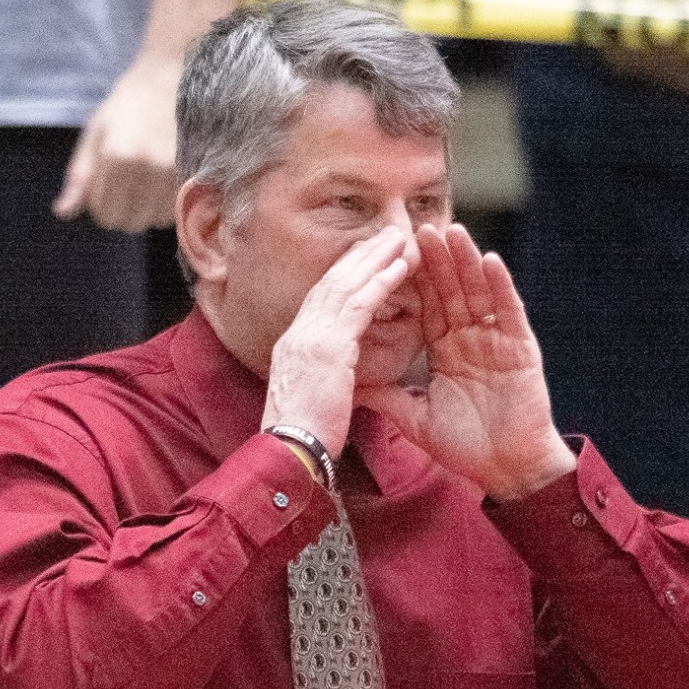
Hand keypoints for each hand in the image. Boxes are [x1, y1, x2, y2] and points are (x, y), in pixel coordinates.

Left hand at [53, 51, 180, 231]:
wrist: (167, 81)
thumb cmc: (125, 107)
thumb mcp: (94, 136)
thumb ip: (79, 176)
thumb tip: (63, 212)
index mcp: (117, 156)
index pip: (104, 214)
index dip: (101, 205)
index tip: (105, 186)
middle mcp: (147, 167)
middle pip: (129, 222)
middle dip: (123, 211)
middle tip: (125, 185)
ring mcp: (173, 171)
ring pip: (153, 221)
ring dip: (146, 211)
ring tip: (145, 183)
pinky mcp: (193, 173)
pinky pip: (174, 213)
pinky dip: (165, 207)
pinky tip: (162, 185)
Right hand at [260, 225, 418, 457]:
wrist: (288, 453)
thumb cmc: (303, 440)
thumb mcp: (312, 400)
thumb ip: (324, 380)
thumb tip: (333, 379)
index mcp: (293, 347)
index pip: (320, 300)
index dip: (344, 276)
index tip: (363, 259)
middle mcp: (298, 334)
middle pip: (332, 282)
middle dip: (360, 256)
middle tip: (385, 236)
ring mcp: (310, 336)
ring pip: (346, 285)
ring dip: (375, 259)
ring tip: (400, 239)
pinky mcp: (327, 346)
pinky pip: (359, 304)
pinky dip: (380, 282)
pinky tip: (400, 267)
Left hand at [358, 223, 575, 500]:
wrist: (507, 470)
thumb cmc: (467, 447)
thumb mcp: (416, 418)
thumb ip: (388, 398)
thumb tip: (351, 386)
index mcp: (448, 351)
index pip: (427, 306)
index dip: (414, 279)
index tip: (395, 251)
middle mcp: (472, 340)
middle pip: (452, 291)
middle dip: (437, 260)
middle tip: (420, 226)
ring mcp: (498, 342)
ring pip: (479, 292)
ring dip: (466, 261)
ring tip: (452, 231)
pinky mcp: (522, 349)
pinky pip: (510, 311)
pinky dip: (500, 286)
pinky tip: (489, 260)